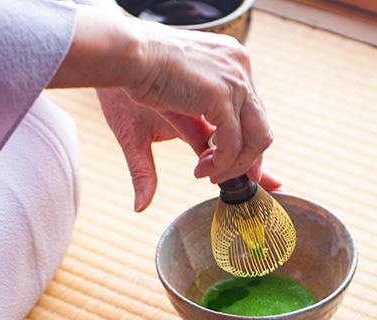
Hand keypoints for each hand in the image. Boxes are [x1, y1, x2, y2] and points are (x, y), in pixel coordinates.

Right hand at [52, 6, 275, 206]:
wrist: (117, 56)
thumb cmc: (123, 86)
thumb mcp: (153, 128)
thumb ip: (157, 164)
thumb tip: (142, 207)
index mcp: (224, 76)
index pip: (249, 116)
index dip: (253, 149)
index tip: (258, 179)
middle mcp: (235, 75)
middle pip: (259, 127)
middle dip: (248, 162)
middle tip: (221, 180)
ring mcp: (233, 81)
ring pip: (256, 136)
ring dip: (234, 166)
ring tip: (206, 175)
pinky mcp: (221, 92)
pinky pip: (235, 139)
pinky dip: (222, 161)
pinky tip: (201, 168)